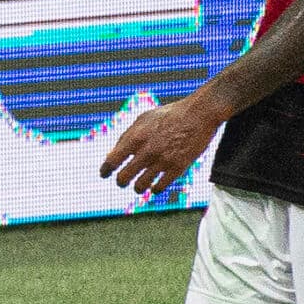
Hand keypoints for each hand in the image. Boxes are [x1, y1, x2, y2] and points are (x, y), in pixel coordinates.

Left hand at [98, 93, 221, 197]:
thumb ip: (128, 136)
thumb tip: (114, 153)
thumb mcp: (144, 119)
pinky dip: (154, 189)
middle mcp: (147, 151)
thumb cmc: (170, 115)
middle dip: (121, 181)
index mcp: (136, 137)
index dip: (105, 170)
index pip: (112, 160)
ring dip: (137, 187)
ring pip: (140, 186)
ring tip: (139, 185)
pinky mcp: (177, 168)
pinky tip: (154, 186)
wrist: (198, 114)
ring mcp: (162, 161)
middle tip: (122, 181)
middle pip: (123, 177)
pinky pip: (159, 188)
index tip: (104, 174)